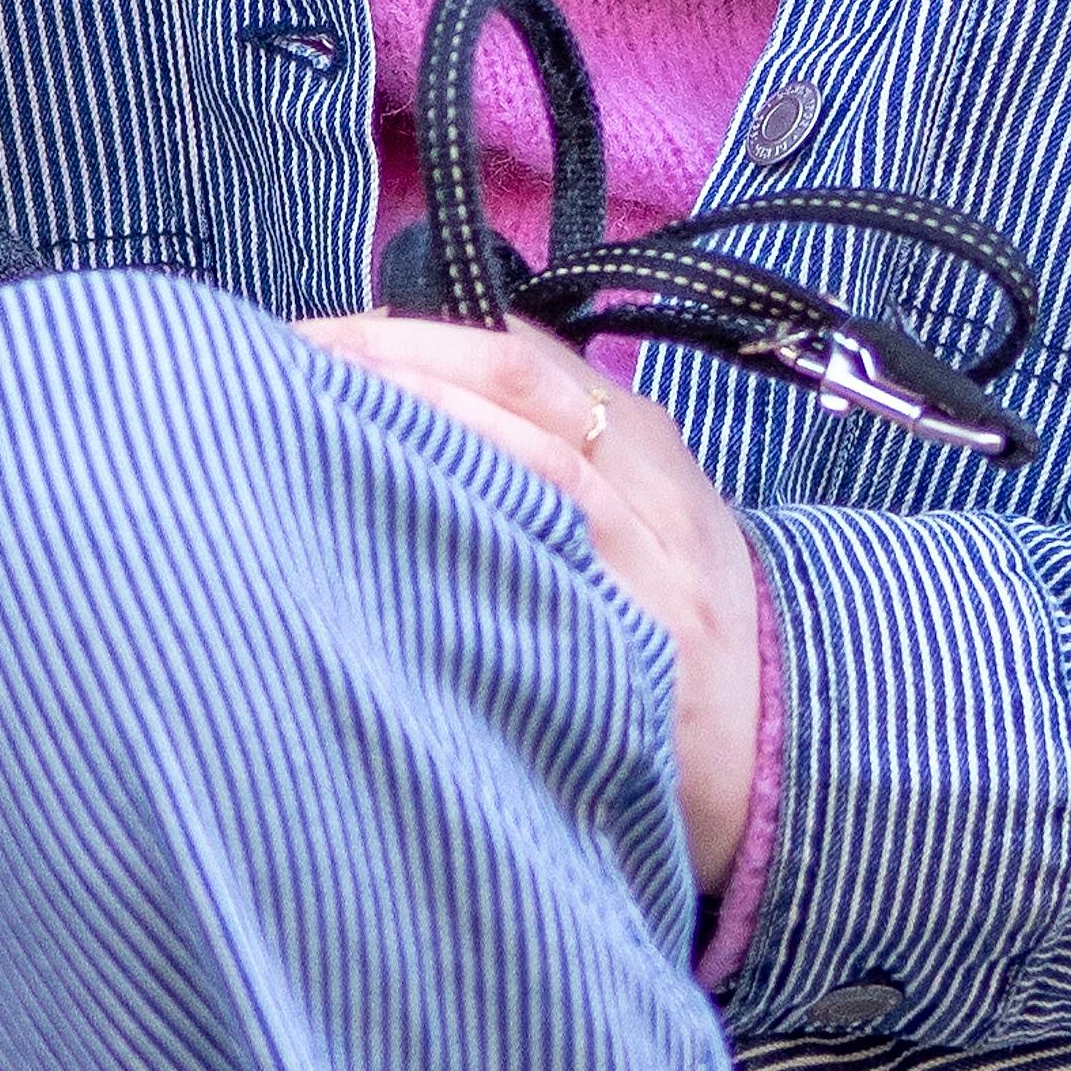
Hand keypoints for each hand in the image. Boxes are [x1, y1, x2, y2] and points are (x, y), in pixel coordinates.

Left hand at [298, 308, 765, 887]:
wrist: (791, 742)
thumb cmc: (681, 623)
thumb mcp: (638, 511)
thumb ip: (538, 451)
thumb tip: (389, 396)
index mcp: (637, 437)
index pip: (514, 346)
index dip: (400, 329)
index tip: (301, 336)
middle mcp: (642, 484)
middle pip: (513, 383)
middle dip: (390, 360)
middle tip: (280, 369)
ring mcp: (644, 567)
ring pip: (535, 460)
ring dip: (420, 430)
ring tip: (316, 427)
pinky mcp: (636, 652)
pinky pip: (555, 571)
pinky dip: (477, 534)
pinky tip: (391, 536)